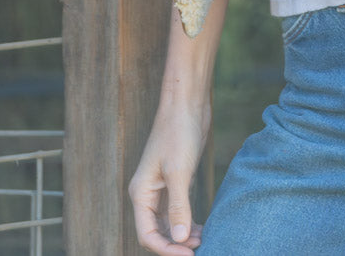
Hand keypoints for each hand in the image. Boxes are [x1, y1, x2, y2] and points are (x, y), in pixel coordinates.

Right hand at [128, 100, 209, 253]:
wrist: (186, 103)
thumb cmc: (178, 132)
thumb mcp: (179, 172)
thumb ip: (179, 207)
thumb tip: (179, 240)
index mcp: (141, 193)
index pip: (148, 235)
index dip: (166, 249)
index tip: (189, 254)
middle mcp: (148, 194)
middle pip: (157, 232)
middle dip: (176, 245)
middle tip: (200, 248)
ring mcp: (161, 188)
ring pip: (168, 224)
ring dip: (183, 236)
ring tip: (203, 241)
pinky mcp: (175, 181)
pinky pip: (178, 212)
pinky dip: (188, 223)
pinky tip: (201, 228)